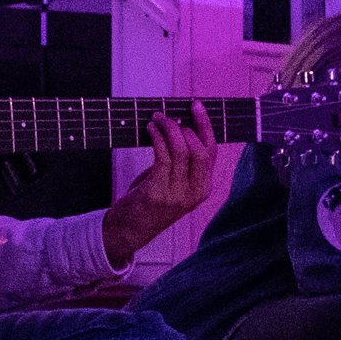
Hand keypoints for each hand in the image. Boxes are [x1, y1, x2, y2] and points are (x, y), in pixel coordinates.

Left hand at [104, 102, 217, 266]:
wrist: (128, 231)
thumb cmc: (149, 205)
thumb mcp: (174, 185)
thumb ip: (181, 164)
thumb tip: (179, 127)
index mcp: (203, 189)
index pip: (212, 152)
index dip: (205, 126)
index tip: (196, 107)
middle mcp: (194, 193)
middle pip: (200, 150)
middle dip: (186, 126)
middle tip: (170, 115)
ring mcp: (177, 195)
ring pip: (181, 150)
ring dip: (168, 129)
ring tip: (157, 120)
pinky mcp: (157, 193)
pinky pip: (162, 157)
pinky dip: (157, 138)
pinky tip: (151, 130)